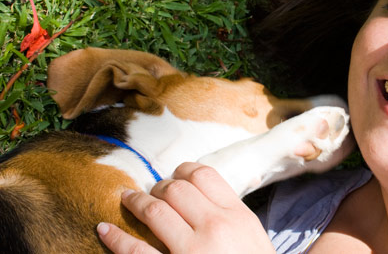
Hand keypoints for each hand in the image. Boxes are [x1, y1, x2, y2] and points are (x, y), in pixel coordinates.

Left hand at [97, 163, 275, 253]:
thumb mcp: (253, 239)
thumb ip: (232, 216)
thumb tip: (202, 197)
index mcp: (238, 216)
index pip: (203, 175)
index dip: (182, 171)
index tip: (173, 176)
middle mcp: (216, 226)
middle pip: (176, 187)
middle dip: (158, 186)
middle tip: (151, 191)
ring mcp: (192, 250)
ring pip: (155, 210)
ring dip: (135, 201)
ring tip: (126, 199)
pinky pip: (136, 251)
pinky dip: (116, 238)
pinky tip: (104, 230)